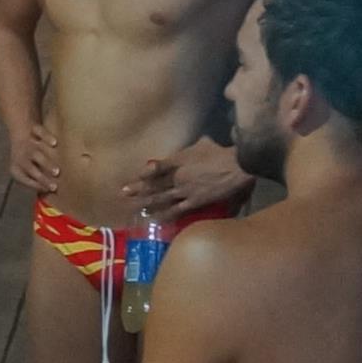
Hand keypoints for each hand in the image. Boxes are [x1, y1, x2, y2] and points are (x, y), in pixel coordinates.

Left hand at [6, 121, 59, 195]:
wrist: (20, 130)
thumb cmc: (28, 157)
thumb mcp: (25, 169)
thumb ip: (35, 179)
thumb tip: (49, 192)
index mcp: (16, 168)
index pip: (24, 179)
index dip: (36, 185)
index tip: (49, 191)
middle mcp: (20, 156)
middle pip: (30, 168)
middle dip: (41, 177)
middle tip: (54, 186)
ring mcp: (27, 143)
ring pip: (36, 154)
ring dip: (46, 163)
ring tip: (57, 171)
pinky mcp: (33, 130)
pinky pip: (39, 134)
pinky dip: (46, 137)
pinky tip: (54, 143)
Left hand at [127, 137, 249, 221]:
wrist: (237, 166)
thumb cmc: (222, 152)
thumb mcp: (203, 143)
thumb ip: (192, 148)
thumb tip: (193, 144)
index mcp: (178, 161)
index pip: (157, 167)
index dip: (145, 173)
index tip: (136, 176)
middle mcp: (177, 176)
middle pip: (154, 184)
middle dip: (138, 189)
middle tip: (124, 193)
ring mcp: (184, 191)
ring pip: (160, 198)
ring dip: (146, 202)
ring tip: (135, 207)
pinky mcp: (194, 202)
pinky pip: (176, 211)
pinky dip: (164, 215)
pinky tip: (154, 219)